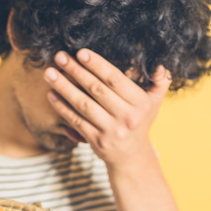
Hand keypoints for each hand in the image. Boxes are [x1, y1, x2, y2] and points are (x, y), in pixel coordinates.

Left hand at [44, 48, 170, 167]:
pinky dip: (62, 107)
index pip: (115, 80)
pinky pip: (76, 120)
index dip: (97, 65)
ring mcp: (111, 130)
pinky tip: (51, 94)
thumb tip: (160, 64)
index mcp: (140, 104)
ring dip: (64, 87)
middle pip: (96, 90)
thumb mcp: (154, 103)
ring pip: (83, 104)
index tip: (81, 53)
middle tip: (60, 56)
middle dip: (76, 71)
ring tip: (50, 73)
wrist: (132, 158)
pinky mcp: (96, 141)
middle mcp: (127, 117)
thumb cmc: (139, 123)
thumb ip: (159, 82)